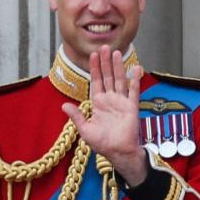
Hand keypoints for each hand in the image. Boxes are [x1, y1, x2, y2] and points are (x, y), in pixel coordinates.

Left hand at [61, 45, 147, 185]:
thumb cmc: (101, 143)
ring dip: (118, 66)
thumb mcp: (85, 129)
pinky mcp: (132, 107)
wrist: (117, 152)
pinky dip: (134, 80)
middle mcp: (110, 99)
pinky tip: (135, 68)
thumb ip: (76, 116)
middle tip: (104, 47)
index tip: (93, 55)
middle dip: (105, 62)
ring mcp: (121, 102)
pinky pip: (133, 91)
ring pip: (119, 80)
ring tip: (116, 52)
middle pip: (107, 77)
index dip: (94, 68)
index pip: (96, 81)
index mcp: (98, 103)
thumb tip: (63, 105)